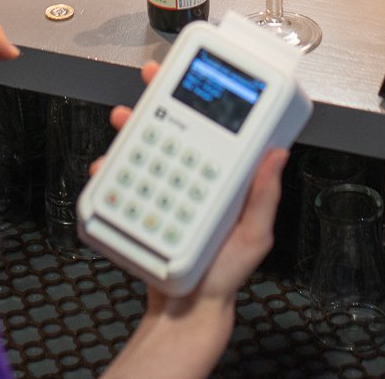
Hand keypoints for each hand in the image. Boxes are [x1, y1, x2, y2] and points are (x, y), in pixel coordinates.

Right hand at [98, 64, 286, 337]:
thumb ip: (263, 199)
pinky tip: (107, 168)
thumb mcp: (254, 238)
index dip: (209, 97)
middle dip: (162, 97)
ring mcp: (170, 188)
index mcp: (226, 178)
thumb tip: (277, 156)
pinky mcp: (146, 203)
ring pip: (149, 144)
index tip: (198, 74)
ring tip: (123, 119)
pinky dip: (113, 168)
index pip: (218, 128)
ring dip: (133, 126)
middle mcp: (198, 176)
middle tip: (150, 80)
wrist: (186, 311)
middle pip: (179, 125)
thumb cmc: (225, 276)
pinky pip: (127, 178)